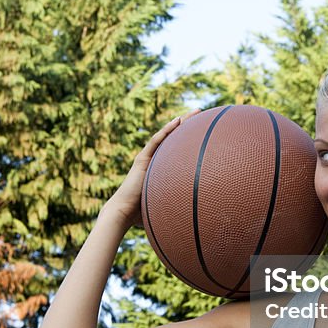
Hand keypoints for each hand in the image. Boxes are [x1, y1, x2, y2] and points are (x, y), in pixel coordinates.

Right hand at [105, 112, 198, 229]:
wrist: (123, 212)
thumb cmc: (142, 214)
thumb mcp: (165, 204)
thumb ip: (177, 204)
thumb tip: (196, 214)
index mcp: (159, 168)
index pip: (177, 149)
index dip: (189, 140)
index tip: (203, 132)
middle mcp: (153, 160)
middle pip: (174, 138)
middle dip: (189, 126)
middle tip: (202, 115)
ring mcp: (147, 158)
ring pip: (166, 135)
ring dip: (181, 122)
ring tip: (195, 113)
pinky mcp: (142, 159)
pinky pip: (156, 141)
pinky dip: (167, 131)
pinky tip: (178, 121)